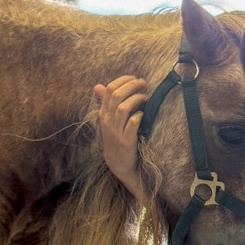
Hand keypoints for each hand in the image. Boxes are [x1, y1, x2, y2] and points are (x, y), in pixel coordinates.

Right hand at [94, 75, 147, 198]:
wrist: (118, 166)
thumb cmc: (116, 139)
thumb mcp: (108, 121)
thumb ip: (105, 103)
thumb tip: (98, 86)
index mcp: (103, 114)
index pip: (109, 89)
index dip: (123, 80)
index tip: (135, 78)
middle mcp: (108, 121)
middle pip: (117, 95)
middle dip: (132, 86)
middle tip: (144, 84)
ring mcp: (116, 132)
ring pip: (123, 107)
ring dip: (136, 98)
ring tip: (146, 97)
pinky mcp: (126, 142)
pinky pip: (132, 124)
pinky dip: (139, 115)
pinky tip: (144, 113)